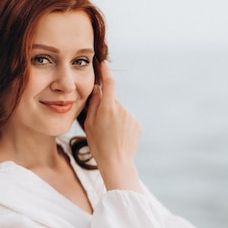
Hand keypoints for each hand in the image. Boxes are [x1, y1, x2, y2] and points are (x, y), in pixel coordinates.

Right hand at [84, 61, 142, 191]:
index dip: (106, 72)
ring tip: (111, 134)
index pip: (108, 84)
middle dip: (107, 108)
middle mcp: (121, 109)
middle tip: (101, 125)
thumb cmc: (98, 145)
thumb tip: (97, 90)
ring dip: (115, 118)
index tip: (104, 64)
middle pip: (112, 101)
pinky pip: (128, 119)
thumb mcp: (89, 125)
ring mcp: (131, 116)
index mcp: (107, 108)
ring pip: (120, 111)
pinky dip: (123, 125)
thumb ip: (93, 104)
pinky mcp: (137, 124)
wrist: (117, 163)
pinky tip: (119, 137)